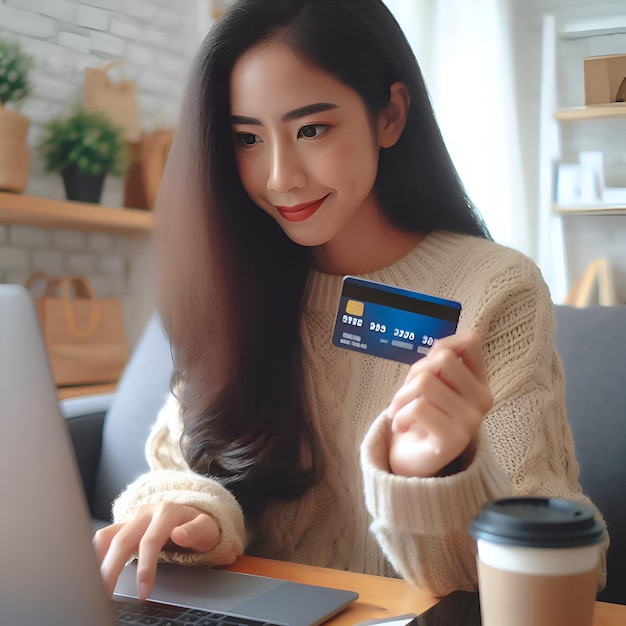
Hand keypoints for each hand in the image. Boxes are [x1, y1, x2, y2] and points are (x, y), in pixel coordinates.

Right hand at [93, 502, 219, 598]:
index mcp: (166, 512)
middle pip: (122, 539)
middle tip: (107, 595)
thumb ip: (196, 530)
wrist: (190, 516)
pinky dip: (95, 554)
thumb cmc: (198, 527)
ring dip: (97, 561)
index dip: (145, 567)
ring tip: (94, 586)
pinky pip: (103, 538)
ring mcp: (132, 518)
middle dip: (112, 569)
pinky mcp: (123, 526)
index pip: (150, 541)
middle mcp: (145, 512)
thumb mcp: (206, 529)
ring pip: (107, 536)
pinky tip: (92, 573)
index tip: (143, 592)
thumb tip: (179, 534)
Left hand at [387, 331, 492, 476]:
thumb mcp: (430, 380)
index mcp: (479, 382)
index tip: (426, 370)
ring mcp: (471, 421)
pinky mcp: (454, 440)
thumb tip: (443, 345)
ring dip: (402, 396)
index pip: (470, 341)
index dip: (441, 347)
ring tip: (400, 411)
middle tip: (407, 395)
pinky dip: (401, 415)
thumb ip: (438, 360)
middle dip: (415, 372)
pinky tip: (401, 427)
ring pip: (426, 382)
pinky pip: (420, 408)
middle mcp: (482, 400)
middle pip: (443, 358)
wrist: (413, 460)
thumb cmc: (420, 414)